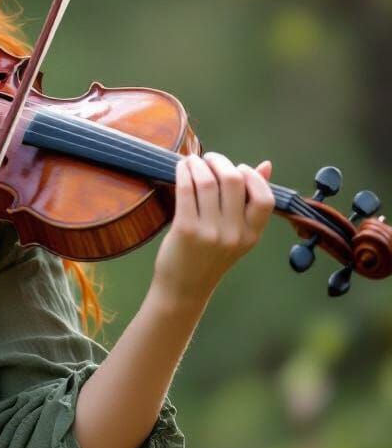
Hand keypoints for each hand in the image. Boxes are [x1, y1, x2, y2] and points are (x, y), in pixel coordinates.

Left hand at [152, 151, 274, 305]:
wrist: (183, 289)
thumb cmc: (208, 258)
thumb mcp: (237, 235)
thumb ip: (250, 202)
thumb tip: (266, 165)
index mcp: (252, 235)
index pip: (265, 198)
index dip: (252, 176)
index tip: (238, 168)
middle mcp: (234, 234)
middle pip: (233, 181)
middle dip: (220, 162)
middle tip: (209, 158)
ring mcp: (210, 232)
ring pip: (207, 182)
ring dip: (198, 163)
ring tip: (192, 161)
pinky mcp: (185, 229)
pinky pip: (186, 190)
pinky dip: (184, 172)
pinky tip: (181, 169)